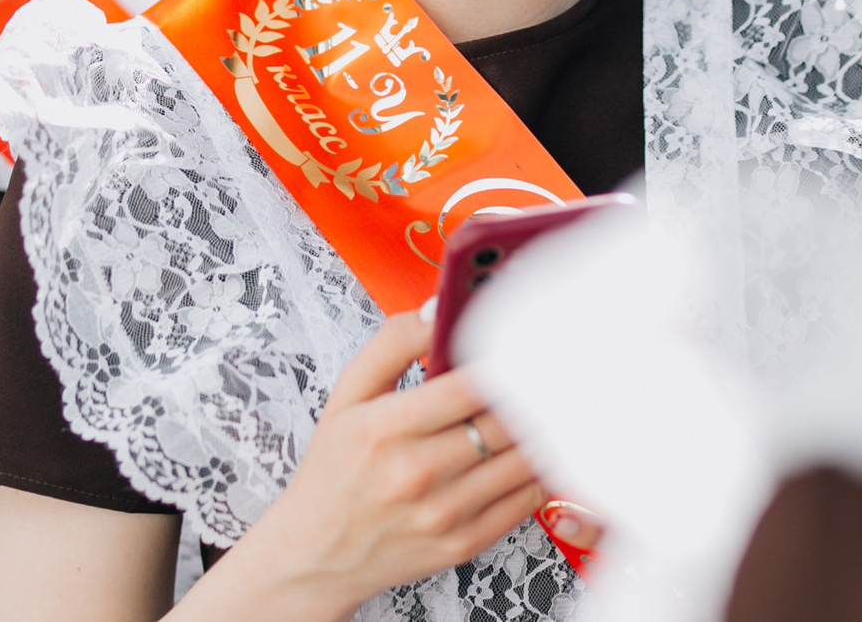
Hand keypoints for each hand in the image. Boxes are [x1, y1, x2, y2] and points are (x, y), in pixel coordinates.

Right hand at [192, 312, 542, 621]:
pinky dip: (538, 470)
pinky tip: (530, 450)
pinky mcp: (465, 542)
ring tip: (543, 406)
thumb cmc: (334, 469)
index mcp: (386, 427)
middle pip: (505, 421)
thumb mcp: (347, 395)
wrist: (317, 554)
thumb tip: (439, 307)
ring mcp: (444, 513)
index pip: (470, 385)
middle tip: (543, 372)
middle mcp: (417, 472)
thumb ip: (394, 343)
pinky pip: (526, 500)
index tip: (521, 345)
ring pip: (524, 460)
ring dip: (541, 429)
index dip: (505, 360)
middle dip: (530, 392)